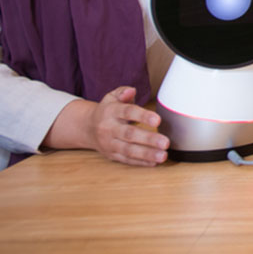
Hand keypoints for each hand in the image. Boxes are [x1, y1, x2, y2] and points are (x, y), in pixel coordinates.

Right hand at [44, 86, 168, 166]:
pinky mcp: (112, 155)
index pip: (127, 112)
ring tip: (163, 155)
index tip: (158, 120)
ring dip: (146, 154)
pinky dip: (140, 162)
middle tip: (165, 142)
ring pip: (128, 150)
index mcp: (111, 112)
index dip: (143, 116)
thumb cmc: (107, 110)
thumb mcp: (112, 97)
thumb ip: (123, 92)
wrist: (87, 128)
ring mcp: (109, 144)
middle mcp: (109, 129)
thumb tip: (130, 91)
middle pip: (129, 134)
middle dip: (148, 139)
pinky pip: (126, 160)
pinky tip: (154, 162)